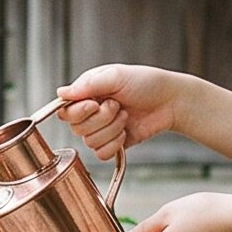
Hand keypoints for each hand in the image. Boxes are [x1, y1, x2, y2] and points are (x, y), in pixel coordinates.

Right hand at [56, 64, 185, 162]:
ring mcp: (102, 129)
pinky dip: (115, 144)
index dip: (78, 112)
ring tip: (126, 116)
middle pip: (77, 129)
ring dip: (112, 129)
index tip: (94, 105)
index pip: (65, 111)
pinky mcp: (113, 144)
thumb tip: (61, 93)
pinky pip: (101, 154)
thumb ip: (87, 85)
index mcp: (87, 93)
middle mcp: (91, 112)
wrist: (170, 102)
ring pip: (90, 142)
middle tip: (117, 106)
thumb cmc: (145, 83)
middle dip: (101, 119)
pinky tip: (126, 132)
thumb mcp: (115, 76)